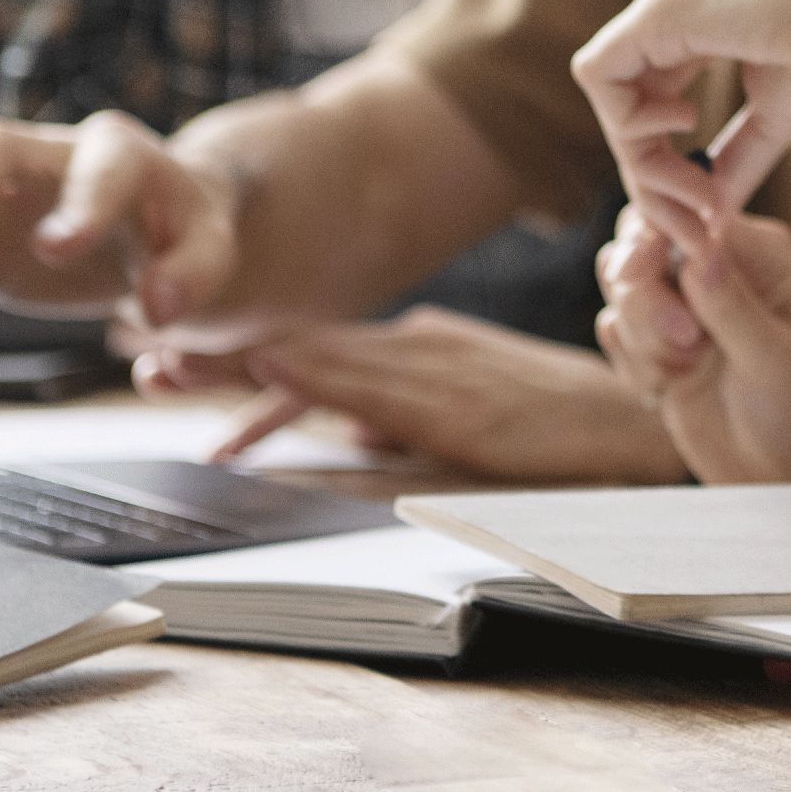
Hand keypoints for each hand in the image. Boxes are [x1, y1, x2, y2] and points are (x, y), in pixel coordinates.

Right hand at [0, 111, 239, 338]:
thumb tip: (158, 307)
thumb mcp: (209, 249)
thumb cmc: (186, 232)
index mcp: (119, 153)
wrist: (158, 236)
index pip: (100, 165)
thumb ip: (191, 274)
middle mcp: (50, 159)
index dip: (80, 202)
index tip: (60, 248)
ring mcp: (5, 194)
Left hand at [186, 306, 685, 482]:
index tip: (177, 352)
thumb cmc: (569, 425)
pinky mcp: (457, 405)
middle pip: (303, 346)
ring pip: (322, 363)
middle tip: (143, 352)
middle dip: (222, 354)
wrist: (647, 423)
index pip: (316, 347)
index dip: (244, 351)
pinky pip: (371, 393)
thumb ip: (408, 424)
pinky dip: (315, 382)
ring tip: (172, 370)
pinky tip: (271, 376)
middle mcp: (420, 346)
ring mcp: (438, 371)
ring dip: (242, 368)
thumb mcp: (472, 419)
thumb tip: (347, 444)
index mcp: (421, 347)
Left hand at [570, 0, 790, 248]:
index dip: (665, 160)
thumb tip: (713, 212)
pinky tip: (687, 137)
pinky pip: (602, 75)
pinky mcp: (663, 7)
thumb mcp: (783, 110)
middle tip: (697, 227)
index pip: (652, 92)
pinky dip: (630, 126)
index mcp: (703, 11)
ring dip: (644, 162)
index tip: (710, 212)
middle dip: (650, 174)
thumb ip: (740, 153)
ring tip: (702, 197)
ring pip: (608, 91)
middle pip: (624, 98)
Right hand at [595, 206, 790, 483]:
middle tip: (687, 345)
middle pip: (638, 242)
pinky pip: (615, 331)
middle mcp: (717, 268)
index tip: (659, 291)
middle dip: (644, 297)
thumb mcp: (774, 360)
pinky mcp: (660, 345)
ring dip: (642, 336)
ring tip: (687, 370)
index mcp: (758, 254)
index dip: (657, 243)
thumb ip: (731, 305)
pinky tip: (670, 391)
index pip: (686, 216)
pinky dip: (633, 364)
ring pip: (620, 287)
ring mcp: (685, 306)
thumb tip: (699, 247)